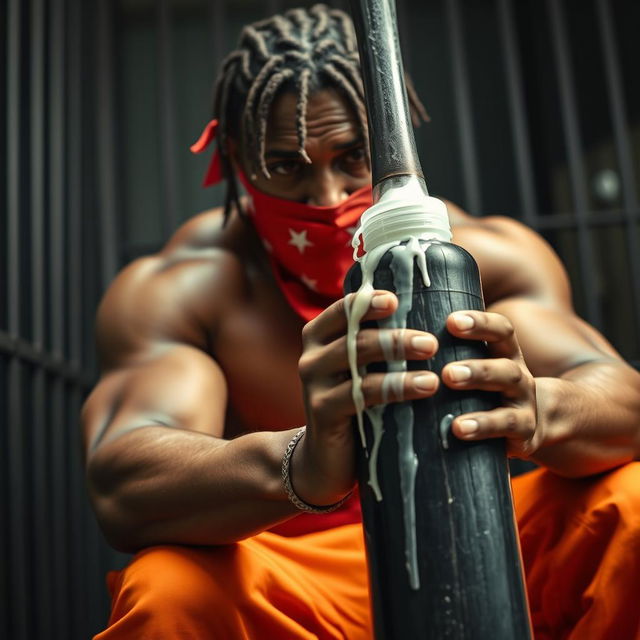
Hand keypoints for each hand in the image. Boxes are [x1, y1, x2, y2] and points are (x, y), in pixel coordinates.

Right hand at [292, 291, 439, 505]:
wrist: (324, 458)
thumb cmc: (354, 405)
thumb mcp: (360, 370)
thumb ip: (377, 346)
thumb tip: (432, 313)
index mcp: (319, 336)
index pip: (344, 308)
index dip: (369, 300)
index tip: (399, 299)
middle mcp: (311, 354)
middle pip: (355, 335)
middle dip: (395, 336)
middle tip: (431, 342)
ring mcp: (314, 382)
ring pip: (358, 360)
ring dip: (398, 358)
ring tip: (433, 363)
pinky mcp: (322, 410)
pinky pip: (361, 394)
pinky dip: (396, 388)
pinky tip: (426, 388)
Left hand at [443, 310, 540, 456]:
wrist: (524, 428)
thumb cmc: (484, 394)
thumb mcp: (473, 371)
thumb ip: (448, 355)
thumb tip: (403, 341)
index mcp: (505, 354)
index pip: (501, 331)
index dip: (480, 323)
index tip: (451, 322)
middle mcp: (518, 374)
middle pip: (505, 364)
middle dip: (476, 367)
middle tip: (446, 372)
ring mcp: (525, 402)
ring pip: (509, 389)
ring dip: (480, 387)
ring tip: (451, 389)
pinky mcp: (524, 430)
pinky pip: (507, 426)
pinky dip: (482, 426)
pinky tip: (458, 428)